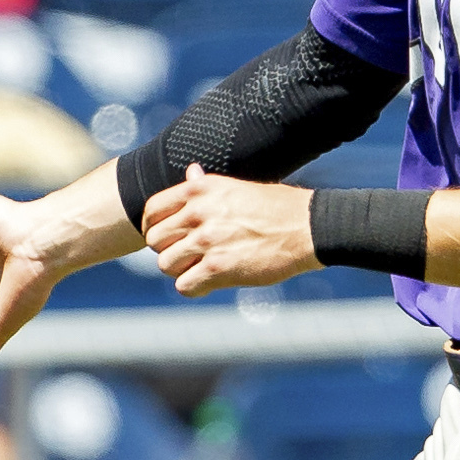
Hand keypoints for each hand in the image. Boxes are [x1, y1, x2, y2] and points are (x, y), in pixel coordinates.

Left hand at [142, 167, 320, 296]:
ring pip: (165, 265)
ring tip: (200, 268)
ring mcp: (207, 240)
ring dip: (181, 270)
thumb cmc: (275, 206)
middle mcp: (199, 212)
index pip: (152, 210)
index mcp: (199, 189)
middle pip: (155, 240)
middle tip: (187, 255)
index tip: (167, 237)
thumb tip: (190, 171)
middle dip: (168, 250)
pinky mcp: (218, 267)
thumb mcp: (236, 187)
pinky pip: (184, 286)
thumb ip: (205, 184)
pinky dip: (194, 287)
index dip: (155, 227)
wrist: (308, 227)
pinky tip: (209, 282)